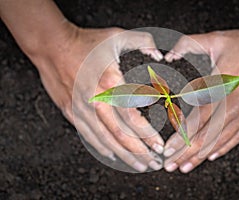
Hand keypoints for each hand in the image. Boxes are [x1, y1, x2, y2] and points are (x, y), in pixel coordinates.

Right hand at [32, 24, 164, 171]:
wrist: (52, 46)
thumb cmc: (85, 42)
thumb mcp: (117, 35)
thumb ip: (143, 42)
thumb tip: (160, 55)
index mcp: (111, 84)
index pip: (132, 118)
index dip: (147, 135)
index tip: (159, 145)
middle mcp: (97, 101)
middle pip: (120, 135)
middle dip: (139, 152)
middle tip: (153, 163)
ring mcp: (82, 109)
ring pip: (105, 140)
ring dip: (123, 155)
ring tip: (138, 165)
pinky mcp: (72, 112)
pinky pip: (89, 135)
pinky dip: (102, 147)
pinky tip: (113, 155)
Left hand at [163, 22, 238, 172]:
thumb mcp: (215, 39)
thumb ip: (188, 45)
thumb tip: (169, 54)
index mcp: (220, 91)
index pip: (195, 121)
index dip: (180, 138)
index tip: (167, 150)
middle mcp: (232, 107)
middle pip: (205, 137)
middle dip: (185, 154)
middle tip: (170, 165)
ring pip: (220, 141)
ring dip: (201, 156)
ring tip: (186, 166)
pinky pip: (238, 137)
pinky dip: (224, 148)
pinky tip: (212, 156)